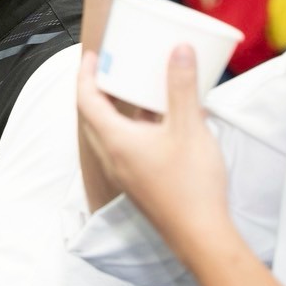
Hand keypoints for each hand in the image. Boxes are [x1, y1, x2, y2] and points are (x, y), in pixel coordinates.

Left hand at [76, 46, 229, 260]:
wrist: (200, 235)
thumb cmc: (191, 184)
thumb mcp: (189, 128)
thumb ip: (182, 87)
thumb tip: (179, 50)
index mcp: (114, 141)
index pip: (86, 100)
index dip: (85, 75)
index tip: (92, 56)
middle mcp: (111, 157)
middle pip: (93, 117)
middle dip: (99, 90)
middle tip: (113, 69)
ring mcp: (123, 173)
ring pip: (111, 133)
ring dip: (118, 110)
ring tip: (137, 90)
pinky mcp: (138, 182)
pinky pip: (126, 147)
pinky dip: (135, 128)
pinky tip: (162, 122)